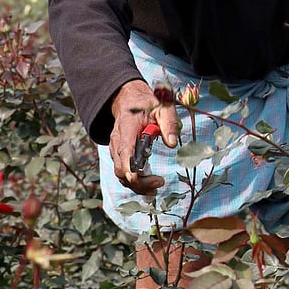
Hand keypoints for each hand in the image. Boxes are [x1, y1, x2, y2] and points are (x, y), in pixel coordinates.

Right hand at [108, 78, 179, 195]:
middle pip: (121, 169)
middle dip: (138, 181)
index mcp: (127, 128)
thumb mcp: (162, 107)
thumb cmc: (146, 104)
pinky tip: (150, 185)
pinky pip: (123, 173)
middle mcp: (117, 141)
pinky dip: (134, 182)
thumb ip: (169, 123)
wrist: (128, 101)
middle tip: (160, 182)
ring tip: (157, 187)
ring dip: (137, 185)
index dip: (129, 167)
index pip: (124, 151)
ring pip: (121, 174)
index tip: (138, 177)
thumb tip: (173, 144)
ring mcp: (115, 150)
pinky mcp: (119, 156)